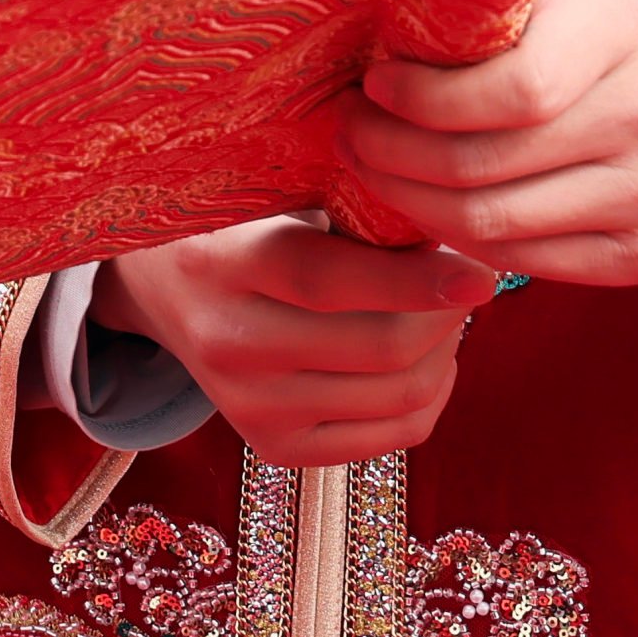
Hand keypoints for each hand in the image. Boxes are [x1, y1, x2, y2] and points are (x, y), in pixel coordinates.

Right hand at [90, 220, 494, 469]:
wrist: (158, 285)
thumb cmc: (234, 217)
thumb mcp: (268, 190)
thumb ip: (344, 202)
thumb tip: (447, 226)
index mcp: (218, 263)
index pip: (324, 280)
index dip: (412, 279)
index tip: (479, 271)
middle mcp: (227, 344)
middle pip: (377, 348)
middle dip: (446, 312)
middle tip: (464, 274)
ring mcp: (249, 406)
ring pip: (397, 395)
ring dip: (445, 349)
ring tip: (442, 308)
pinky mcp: (274, 446)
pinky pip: (393, 434)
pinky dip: (431, 393)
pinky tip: (424, 353)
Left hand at [335, 0, 637, 289]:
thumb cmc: (593, 9)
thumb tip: (364, 14)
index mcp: (625, 22)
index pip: (515, 89)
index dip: (425, 98)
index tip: (372, 84)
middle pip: (488, 166)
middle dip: (391, 154)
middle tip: (348, 131)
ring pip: (497, 226)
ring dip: (410, 201)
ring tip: (370, 165)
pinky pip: (528, 263)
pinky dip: (461, 240)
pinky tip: (428, 204)